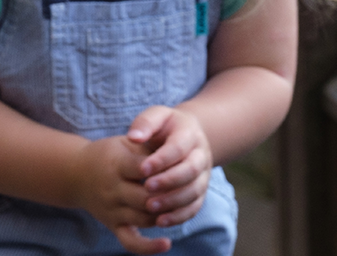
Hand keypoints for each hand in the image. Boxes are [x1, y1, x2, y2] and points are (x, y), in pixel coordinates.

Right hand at [68, 135, 170, 254]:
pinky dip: (148, 247)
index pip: (144, 169)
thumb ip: (149, 148)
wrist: (77, 173)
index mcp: (116, 164)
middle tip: (186, 188)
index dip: (165, 169)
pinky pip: (129, 242)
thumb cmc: (109, 154)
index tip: (182, 164)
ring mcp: (112, 211)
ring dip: (165, 214)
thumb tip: (178, 153)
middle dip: (168, 195)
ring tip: (181, 206)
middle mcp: (112, 190)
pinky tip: (166, 243)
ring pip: (144, 218)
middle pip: (146, 198)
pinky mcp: (113, 225)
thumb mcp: (126, 143)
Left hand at [127, 105, 213, 227]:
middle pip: (190, 170)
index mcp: (189, 134)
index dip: (162, 159)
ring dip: (173, 201)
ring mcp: (203, 175)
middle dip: (168, 181)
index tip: (142, 168)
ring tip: (150, 207)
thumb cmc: (164, 127)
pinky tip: (161, 221)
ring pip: (194, 191)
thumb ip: (145, 123)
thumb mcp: (156, 116)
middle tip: (146, 187)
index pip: (179, 147)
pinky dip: (179, 216)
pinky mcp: (200, 192)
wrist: (185, 136)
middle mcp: (201, 155)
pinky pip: (194, 207)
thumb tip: (133, 137)